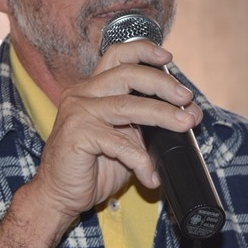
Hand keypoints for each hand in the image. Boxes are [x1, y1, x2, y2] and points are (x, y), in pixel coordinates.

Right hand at [0, 39, 201, 247]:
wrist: (60, 196)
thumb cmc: (92, 168)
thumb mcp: (126, 140)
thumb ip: (147, 124)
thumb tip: (187, 114)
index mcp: (92, 90)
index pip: (117, 57)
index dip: (143, 51)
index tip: (168, 58)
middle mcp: (82, 95)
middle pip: (128, 75)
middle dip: (163, 84)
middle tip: (187, 98)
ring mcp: (78, 113)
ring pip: (129, 106)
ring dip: (163, 115)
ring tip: (185, 125)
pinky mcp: (77, 135)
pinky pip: (119, 143)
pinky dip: (142, 160)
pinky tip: (151, 176)